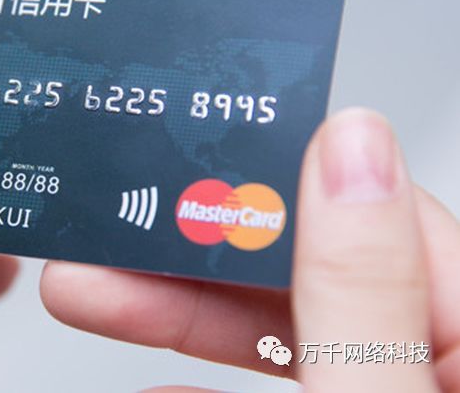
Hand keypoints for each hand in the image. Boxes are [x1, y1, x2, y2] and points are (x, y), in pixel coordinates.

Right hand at [41, 108, 459, 390]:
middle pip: (315, 278)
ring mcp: (388, 392)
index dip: (277, 184)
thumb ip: (363, 295)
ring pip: (283, 335)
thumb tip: (351, 148)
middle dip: (192, 263)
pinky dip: (206, 381)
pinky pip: (278, 386)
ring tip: (93, 297)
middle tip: (100, 247)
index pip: (389, 218)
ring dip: (179, 318)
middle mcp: (441, 366)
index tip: (180, 161)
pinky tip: (156, 382)